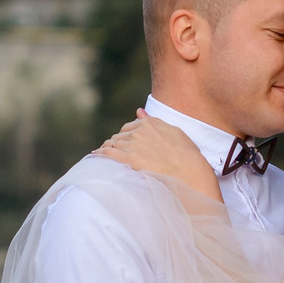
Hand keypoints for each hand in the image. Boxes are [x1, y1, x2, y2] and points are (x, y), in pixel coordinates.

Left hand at [96, 112, 221, 201]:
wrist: (189, 171)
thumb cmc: (187, 154)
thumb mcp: (174, 132)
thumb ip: (154, 121)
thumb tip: (139, 111)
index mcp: (150, 123)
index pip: (130, 126)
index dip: (125, 135)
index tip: (124, 141)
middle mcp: (139, 131)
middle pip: (119, 135)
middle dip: (115, 142)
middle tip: (112, 150)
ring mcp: (133, 144)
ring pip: (113, 144)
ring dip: (107, 148)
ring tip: (101, 154)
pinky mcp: (129, 158)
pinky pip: (109, 154)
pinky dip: (100, 154)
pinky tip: (94, 156)